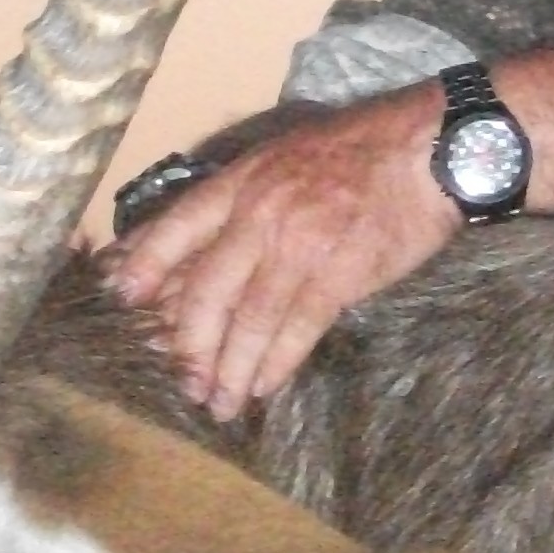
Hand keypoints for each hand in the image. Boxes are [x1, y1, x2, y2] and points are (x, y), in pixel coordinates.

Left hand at [104, 88, 454, 417]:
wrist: (431, 149)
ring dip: (229, 369)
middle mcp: (261, 213)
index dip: (145, 267)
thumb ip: (244, 199)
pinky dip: (275, 363)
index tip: (122, 302)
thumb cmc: (362, 151)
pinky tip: (262, 387)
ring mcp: (299, 245)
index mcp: (243, 180)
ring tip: (219, 402)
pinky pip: (296, 329)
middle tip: (181, 381)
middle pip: (205, 290)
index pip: (177, 227)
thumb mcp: (286, 156)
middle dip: (188, 343)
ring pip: (248, 319)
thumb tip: (201, 247)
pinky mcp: (339, 274)